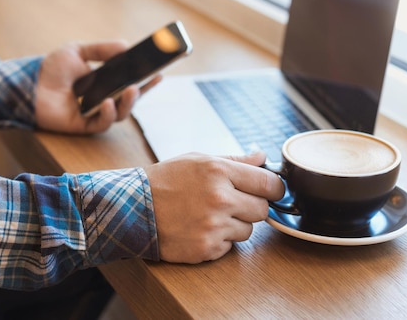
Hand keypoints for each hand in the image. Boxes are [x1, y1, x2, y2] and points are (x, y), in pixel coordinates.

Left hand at [34, 42, 160, 133]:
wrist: (28, 83)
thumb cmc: (51, 69)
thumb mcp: (78, 51)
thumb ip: (102, 49)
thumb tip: (127, 46)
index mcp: (104, 83)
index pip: (130, 83)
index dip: (146, 80)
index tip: (159, 72)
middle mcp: (102, 99)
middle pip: (129, 100)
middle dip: (142, 92)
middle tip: (150, 80)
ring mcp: (93, 114)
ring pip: (120, 114)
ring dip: (128, 103)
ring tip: (130, 90)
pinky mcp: (83, 126)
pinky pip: (101, 124)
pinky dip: (107, 114)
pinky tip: (107, 102)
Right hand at [145, 152, 284, 263]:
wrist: (132, 208)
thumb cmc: (165, 180)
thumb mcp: (197, 160)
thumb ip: (234, 160)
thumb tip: (263, 157)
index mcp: (219, 172)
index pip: (269, 184)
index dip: (274, 188)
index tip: (270, 190)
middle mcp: (220, 199)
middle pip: (263, 210)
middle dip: (251, 207)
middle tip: (232, 202)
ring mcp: (213, 226)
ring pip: (248, 231)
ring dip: (234, 225)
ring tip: (209, 215)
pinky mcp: (206, 249)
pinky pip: (229, 246)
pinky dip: (218, 240)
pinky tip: (198, 228)